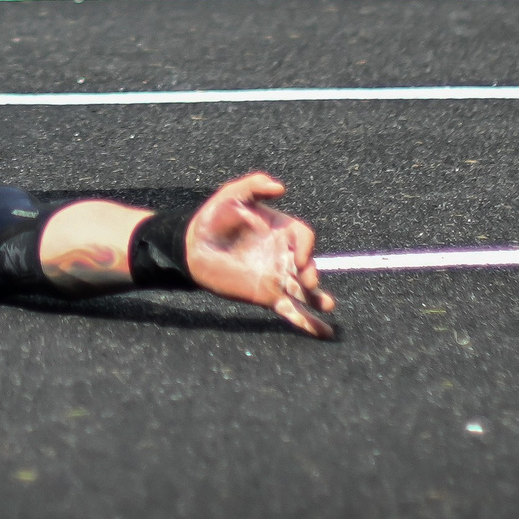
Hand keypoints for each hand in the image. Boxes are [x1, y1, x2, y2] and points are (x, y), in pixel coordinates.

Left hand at [182, 172, 336, 338]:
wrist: (192, 246)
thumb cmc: (213, 216)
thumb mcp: (231, 194)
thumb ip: (255, 186)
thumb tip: (280, 187)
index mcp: (281, 230)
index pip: (304, 237)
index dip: (305, 247)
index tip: (297, 257)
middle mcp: (283, 254)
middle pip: (308, 265)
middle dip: (312, 274)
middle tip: (307, 282)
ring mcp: (277, 277)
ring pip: (305, 291)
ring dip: (318, 300)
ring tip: (327, 306)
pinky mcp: (266, 296)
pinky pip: (291, 310)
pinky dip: (307, 323)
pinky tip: (324, 333)